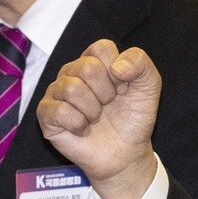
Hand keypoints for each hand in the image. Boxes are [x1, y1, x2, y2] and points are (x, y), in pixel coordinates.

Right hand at [35, 40, 159, 198]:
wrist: (126, 151)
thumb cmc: (134, 116)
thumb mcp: (149, 86)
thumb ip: (140, 64)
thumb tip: (116, 66)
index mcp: (96, 61)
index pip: (101, 47)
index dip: (118, 70)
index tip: (124, 86)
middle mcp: (72, 72)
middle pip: (86, 66)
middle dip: (107, 91)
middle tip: (109, 104)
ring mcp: (56, 92)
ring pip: (72, 88)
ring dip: (93, 109)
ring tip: (97, 117)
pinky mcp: (46, 114)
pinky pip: (59, 111)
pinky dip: (79, 124)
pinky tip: (84, 128)